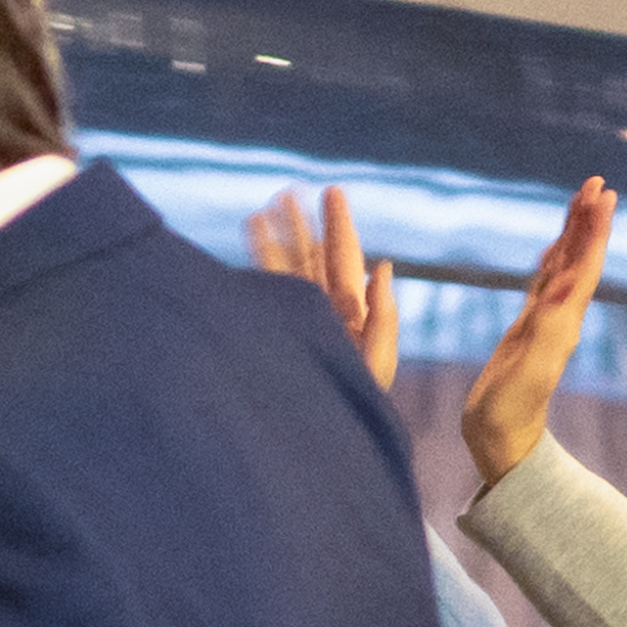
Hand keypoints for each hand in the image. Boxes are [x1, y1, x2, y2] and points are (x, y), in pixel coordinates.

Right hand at [248, 181, 399, 390]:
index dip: (339, 225)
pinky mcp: (273, 330)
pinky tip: (243, 249)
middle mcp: (321, 310)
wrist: (319, 435)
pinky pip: (263, 291)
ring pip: (282, 271)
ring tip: (260, 211)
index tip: (331, 191)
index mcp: (351, 312)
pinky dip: (254, 267)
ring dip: (273, 241)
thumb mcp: (377, 362)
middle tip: (287, 192)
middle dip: (300, 225)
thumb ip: (383, 315)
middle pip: (310, 258)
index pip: (344, 258)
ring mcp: (295, 320)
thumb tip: (382, 265)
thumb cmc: (355, 407)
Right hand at [455, 182, 609, 493]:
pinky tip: (552, 249)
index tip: (604, 195)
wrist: (502, 440)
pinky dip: (550, 260)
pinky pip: (543, 284)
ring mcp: (545, 321)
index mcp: (564, 321)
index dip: (594, 230)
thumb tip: (568, 287)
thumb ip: (548, 328)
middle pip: (579, 258)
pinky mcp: (527, 329)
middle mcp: (561, 316)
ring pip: (563, 266)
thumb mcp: (530, 368)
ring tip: (581, 200)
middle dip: (587, 221)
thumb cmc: (512, 410)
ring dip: (572, 233)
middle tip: (596, 183)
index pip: (584, 266)